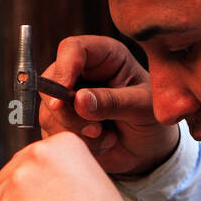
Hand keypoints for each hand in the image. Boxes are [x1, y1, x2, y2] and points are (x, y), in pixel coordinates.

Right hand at [40, 35, 179, 176]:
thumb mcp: (142, 108)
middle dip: (69, 113)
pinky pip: (52, 134)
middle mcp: (81, 73)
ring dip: (76, 132)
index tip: (63, 100)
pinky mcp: (61, 123)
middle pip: (51, 82)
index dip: (63, 70)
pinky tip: (99, 144)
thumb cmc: (152, 120)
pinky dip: (76, 144)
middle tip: (96, 129)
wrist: (149, 151)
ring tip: (105, 137)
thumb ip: (113, 102)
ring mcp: (67, 99)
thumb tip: (79, 100)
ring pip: (48, 113)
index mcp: (104, 57)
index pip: (71, 49)